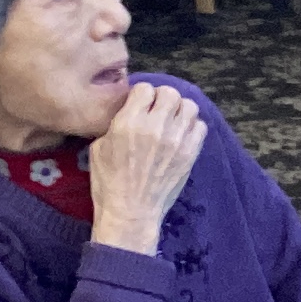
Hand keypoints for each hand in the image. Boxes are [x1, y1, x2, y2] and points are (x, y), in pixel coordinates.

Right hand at [86, 83, 205, 255]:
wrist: (131, 213)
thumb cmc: (108, 182)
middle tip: (157, 111)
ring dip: (180, 111)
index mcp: (128, 123)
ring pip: (189, 106)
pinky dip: (192, 127)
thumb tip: (129, 110)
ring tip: (172, 122)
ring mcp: (176, 140)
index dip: (142, 95)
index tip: (140, 105)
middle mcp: (155, 127)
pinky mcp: (190, 153)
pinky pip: (201, 126)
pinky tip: (182, 136)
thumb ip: (116, 123)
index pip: (144, 88)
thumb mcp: (99, 147)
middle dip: (162, 99)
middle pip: (170, 93)